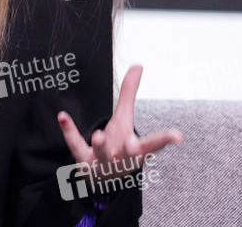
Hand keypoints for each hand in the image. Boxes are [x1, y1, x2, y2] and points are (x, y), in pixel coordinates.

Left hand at [57, 65, 182, 179]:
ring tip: (99, 135)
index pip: (154, 144)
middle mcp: (122, 157)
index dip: (165, 139)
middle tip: (133, 145)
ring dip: (102, 146)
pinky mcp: (83, 162)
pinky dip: (69, 131)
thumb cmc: (117, 145)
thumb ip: (129, 93)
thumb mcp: (124, 119)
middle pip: (129, 154)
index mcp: (137, 149)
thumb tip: (138, 65)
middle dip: (132, 150)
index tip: (179, 136)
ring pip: (103, 154)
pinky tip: (63, 116)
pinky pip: (76, 145)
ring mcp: (103, 162)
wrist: (102, 177)